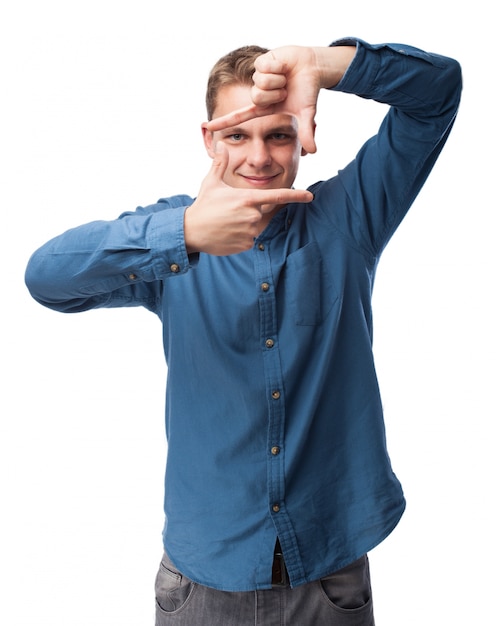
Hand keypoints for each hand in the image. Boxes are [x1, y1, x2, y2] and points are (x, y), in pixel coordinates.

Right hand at [184, 142, 312, 255]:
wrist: (191, 231)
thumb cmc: (203, 205)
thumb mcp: (211, 183)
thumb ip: (220, 164)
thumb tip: (221, 145)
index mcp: (247, 198)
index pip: (277, 196)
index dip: (296, 196)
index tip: (309, 196)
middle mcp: (252, 215)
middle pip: (261, 213)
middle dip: (248, 212)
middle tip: (229, 213)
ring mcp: (250, 231)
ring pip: (254, 227)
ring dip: (244, 225)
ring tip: (226, 224)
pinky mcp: (245, 245)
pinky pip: (249, 240)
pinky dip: (240, 238)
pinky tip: (226, 234)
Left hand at [205, 45, 355, 153]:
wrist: (312, 67)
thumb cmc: (306, 90)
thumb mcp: (305, 113)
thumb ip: (306, 132)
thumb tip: (313, 151)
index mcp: (263, 108)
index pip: (239, 117)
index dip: (224, 122)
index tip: (207, 127)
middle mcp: (258, 93)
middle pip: (257, 97)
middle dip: (275, 93)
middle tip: (286, 89)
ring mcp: (258, 77)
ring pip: (260, 82)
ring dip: (278, 80)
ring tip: (285, 77)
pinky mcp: (260, 62)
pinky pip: (264, 68)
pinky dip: (277, 67)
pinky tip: (282, 66)